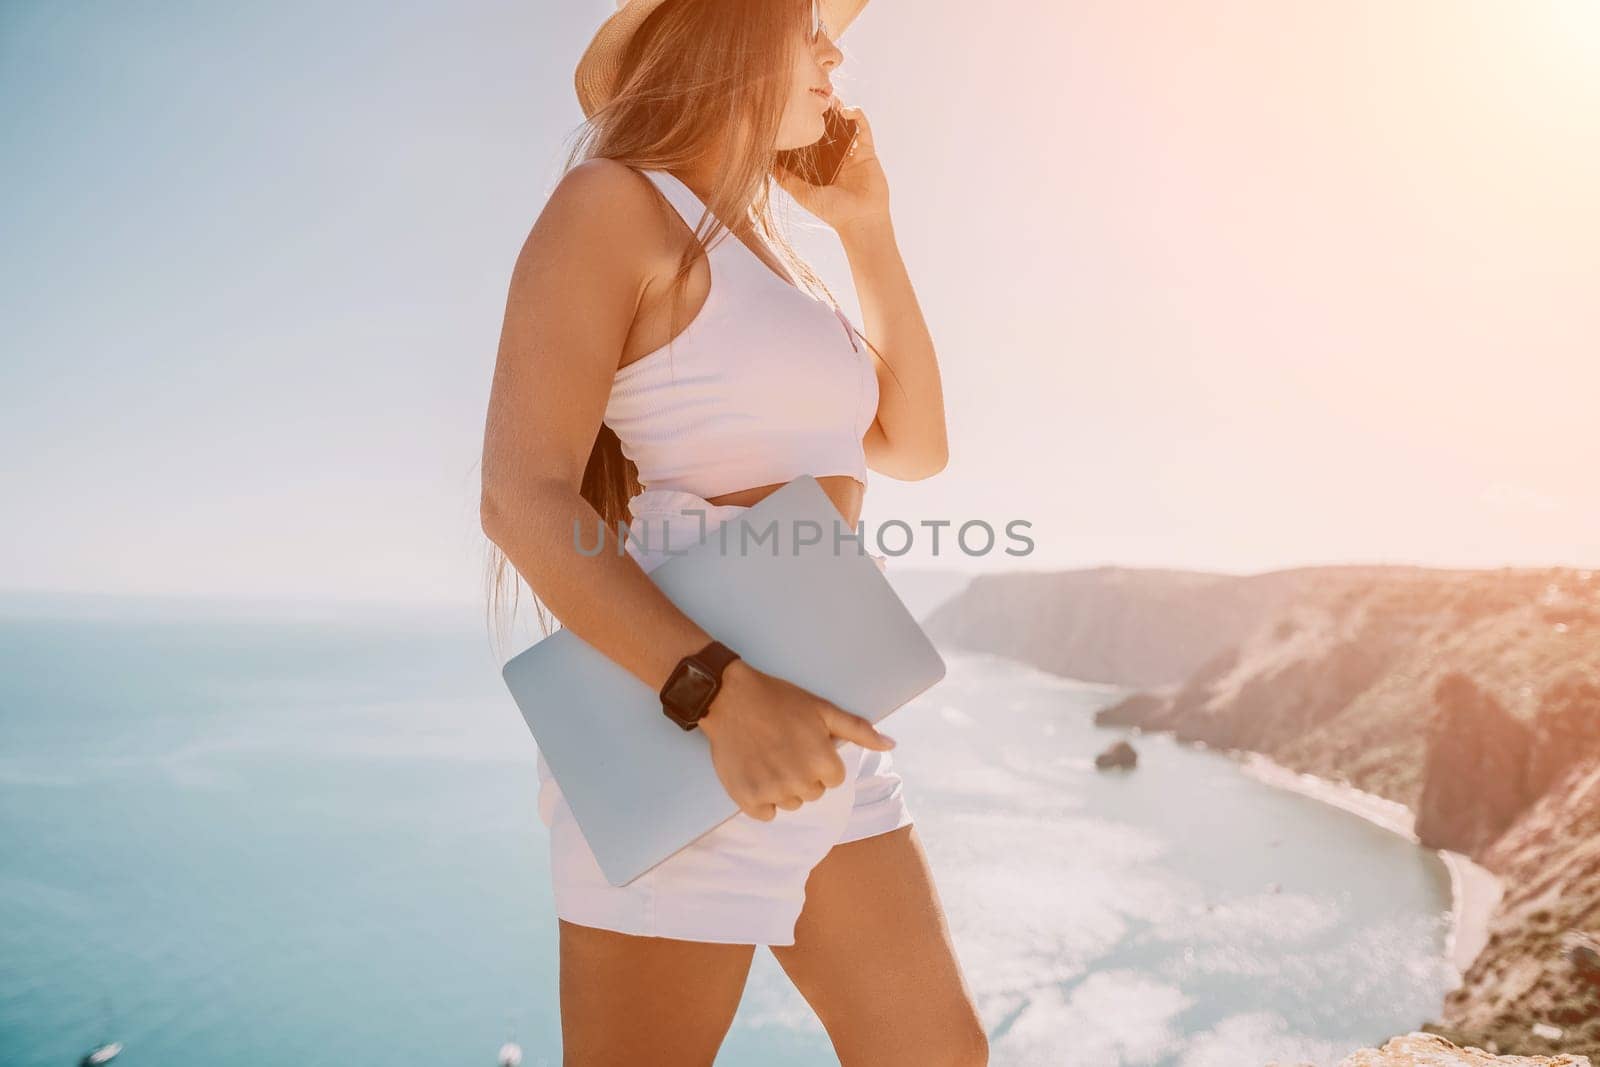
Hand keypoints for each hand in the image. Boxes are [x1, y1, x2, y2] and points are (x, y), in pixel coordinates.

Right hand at [698, 659, 895, 820]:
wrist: (730, 697)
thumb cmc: (779, 700)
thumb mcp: (824, 710)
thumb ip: (859, 730)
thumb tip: (891, 745)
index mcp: (823, 761)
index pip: (834, 779)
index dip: (820, 760)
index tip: (803, 744)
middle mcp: (800, 781)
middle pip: (813, 793)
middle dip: (803, 774)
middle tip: (784, 748)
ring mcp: (772, 792)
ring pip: (791, 804)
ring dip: (783, 787)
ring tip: (768, 757)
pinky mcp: (747, 799)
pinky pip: (766, 814)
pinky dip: (761, 799)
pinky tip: (755, 772)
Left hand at [773, 102, 890, 235]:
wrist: (860, 220)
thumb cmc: (831, 211)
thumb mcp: (802, 194)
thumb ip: (785, 179)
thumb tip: (764, 164)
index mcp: (820, 165)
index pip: (810, 140)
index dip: (804, 125)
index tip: (794, 111)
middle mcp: (836, 157)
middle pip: (827, 129)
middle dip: (821, 113)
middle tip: (811, 98)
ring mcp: (852, 153)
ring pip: (845, 124)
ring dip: (838, 109)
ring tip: (829, 99)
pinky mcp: (868, 151)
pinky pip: (863, 128)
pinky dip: (857, 116)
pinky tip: (846, 111)